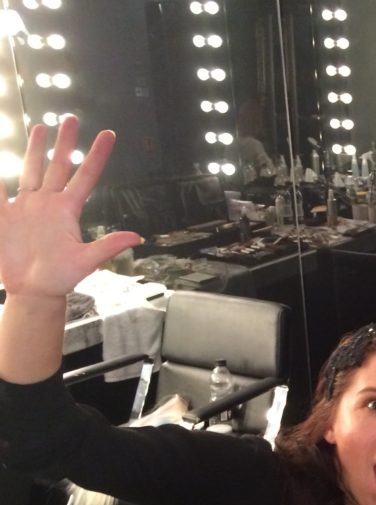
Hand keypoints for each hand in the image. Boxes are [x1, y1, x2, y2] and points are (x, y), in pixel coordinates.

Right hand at [0, 116, 140, 299]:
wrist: (33, 291)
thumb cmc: (60, 278)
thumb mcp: (86, 261)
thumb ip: (108, 246)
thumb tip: (138, 237)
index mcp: (69, 210)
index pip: (86, 176)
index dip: (98, 155)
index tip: (108, 134)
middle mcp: (49, 203)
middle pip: (59, 166)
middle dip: (65, 142)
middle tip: (72, 118)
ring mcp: (27, 207)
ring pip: (32, 171)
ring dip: (35, 150)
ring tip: (41, 128)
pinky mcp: (5, 215)